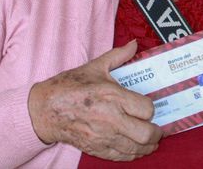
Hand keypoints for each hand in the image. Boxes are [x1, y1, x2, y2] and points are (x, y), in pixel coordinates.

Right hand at [28, 40, 161, 160]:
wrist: (44, 109)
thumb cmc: (69, 86)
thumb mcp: (95, 66)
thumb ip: (118, 56)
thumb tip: (133, 44)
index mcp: (113, 96)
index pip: (146, 108)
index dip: (151, 108)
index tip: (149, 107)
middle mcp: (111, 119)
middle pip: (145, 133)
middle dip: (156, 132)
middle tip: (158, 128)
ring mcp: (103, 136)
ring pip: (136, 148)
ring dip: (148, 146)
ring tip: (152, 141)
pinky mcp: (95, 148)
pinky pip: (121, 156)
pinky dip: (132, 154)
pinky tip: (136, 149)